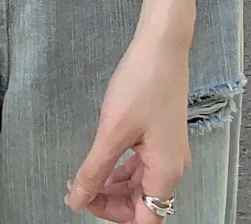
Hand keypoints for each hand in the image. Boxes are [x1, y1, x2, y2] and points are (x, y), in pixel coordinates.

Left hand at [65, 30, 191, 221]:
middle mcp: (172, 166)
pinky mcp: (161, 136)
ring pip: (140, 186)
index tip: (85, 202)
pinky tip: (101, 161)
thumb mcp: (112, 130)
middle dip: (109, 201)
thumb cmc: (144, 81)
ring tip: (84, 177)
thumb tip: (79, 200)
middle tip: (78, 189)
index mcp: (166, 171)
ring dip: (113, 186)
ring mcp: (167, 151)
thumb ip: (95, 170)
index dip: (113, 215)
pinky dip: (120, 169)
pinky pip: (141, 166)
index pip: (145, 219)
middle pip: (142, 205)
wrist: (162, 44)